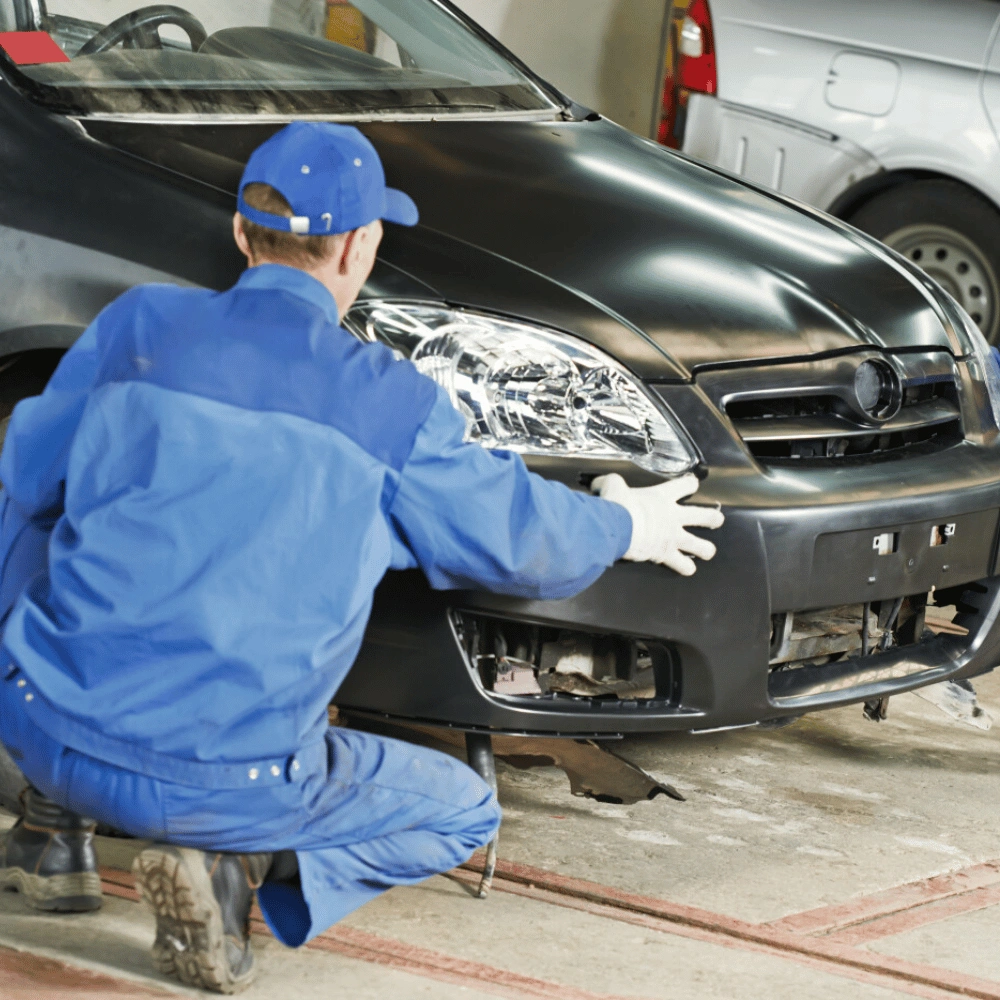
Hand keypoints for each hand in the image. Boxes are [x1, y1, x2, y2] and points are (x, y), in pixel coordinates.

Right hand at [592, 473, 723, 575]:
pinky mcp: (666, 554)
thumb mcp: (611, 485)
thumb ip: (610, 482)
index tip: (692, 484)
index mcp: (663, 497)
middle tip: (717, 519)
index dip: (690, 484)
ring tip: (708, 551)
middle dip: (713, 518)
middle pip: (704, 516)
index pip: (685, 485)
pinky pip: (683, 565)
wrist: (617, 527)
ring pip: (701, 545)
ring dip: (706, 549)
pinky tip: (687, 569)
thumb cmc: (616, 504)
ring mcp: (673, 537)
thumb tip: (599, 483)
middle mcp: (674, 517)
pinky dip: (685, 568)